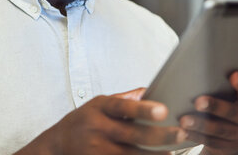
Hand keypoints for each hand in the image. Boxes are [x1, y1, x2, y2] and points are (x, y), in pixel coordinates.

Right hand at [17, 88, 186, 154]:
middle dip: (160, 135)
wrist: (55, 146)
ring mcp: (97, 151)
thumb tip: (148, 90)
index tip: (163, 109)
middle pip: (133, 135)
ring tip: (174, 152)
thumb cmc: (81, 122)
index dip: (143, 109)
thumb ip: (122, 99)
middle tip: (181, 133)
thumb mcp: (97, 104)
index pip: (122, 107)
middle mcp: (97, 130)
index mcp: (99, 109)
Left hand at [179, 71, 237, 154]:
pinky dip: (195, 136)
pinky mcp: (229, 147)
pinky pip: (211, 142)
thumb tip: (201, 71)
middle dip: (215, 107)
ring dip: (201, 125)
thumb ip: (223, 84)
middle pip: (234, 113)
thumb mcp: (233, 94)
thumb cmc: (228, 102)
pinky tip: (183, 132)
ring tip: (185, 120)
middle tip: (198, 102)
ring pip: (220, 130)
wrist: (232, 133)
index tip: (233, 75)